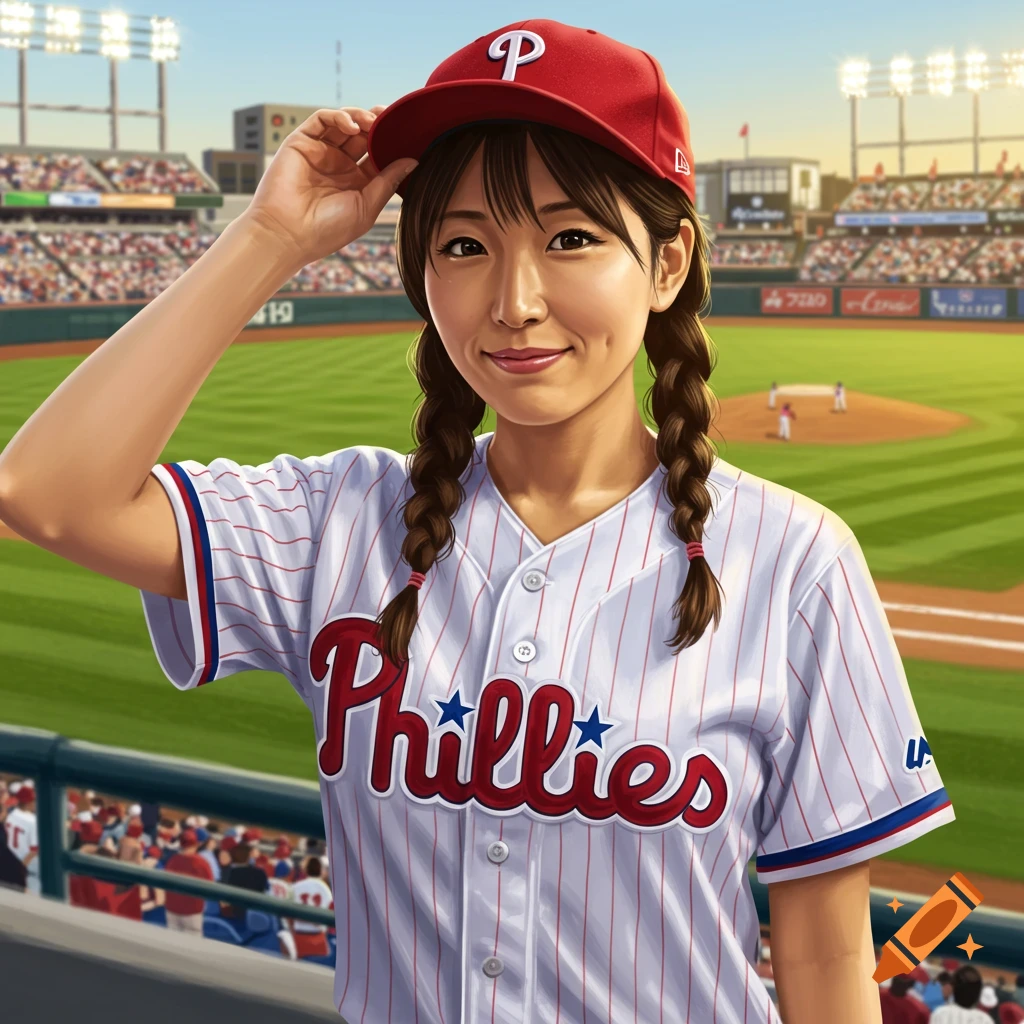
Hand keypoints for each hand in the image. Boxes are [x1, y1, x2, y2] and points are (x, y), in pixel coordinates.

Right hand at [243, 105, 416, 271]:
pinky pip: (321, 120)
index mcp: (357, 183)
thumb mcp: (366, 207)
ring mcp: (320, 153)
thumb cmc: (327, 230)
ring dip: (361, 117)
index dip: (392, 143)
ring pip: (344, 124)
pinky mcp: (302, 142)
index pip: (378, 155)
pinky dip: (338, 116)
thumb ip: (388, 182)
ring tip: (373, 120)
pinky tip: (352, 125)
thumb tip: (413, 161)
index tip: (409, 134)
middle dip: (379, 124)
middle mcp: (339, 166)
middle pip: (364, 136)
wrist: (288, 234)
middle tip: (393, 117)